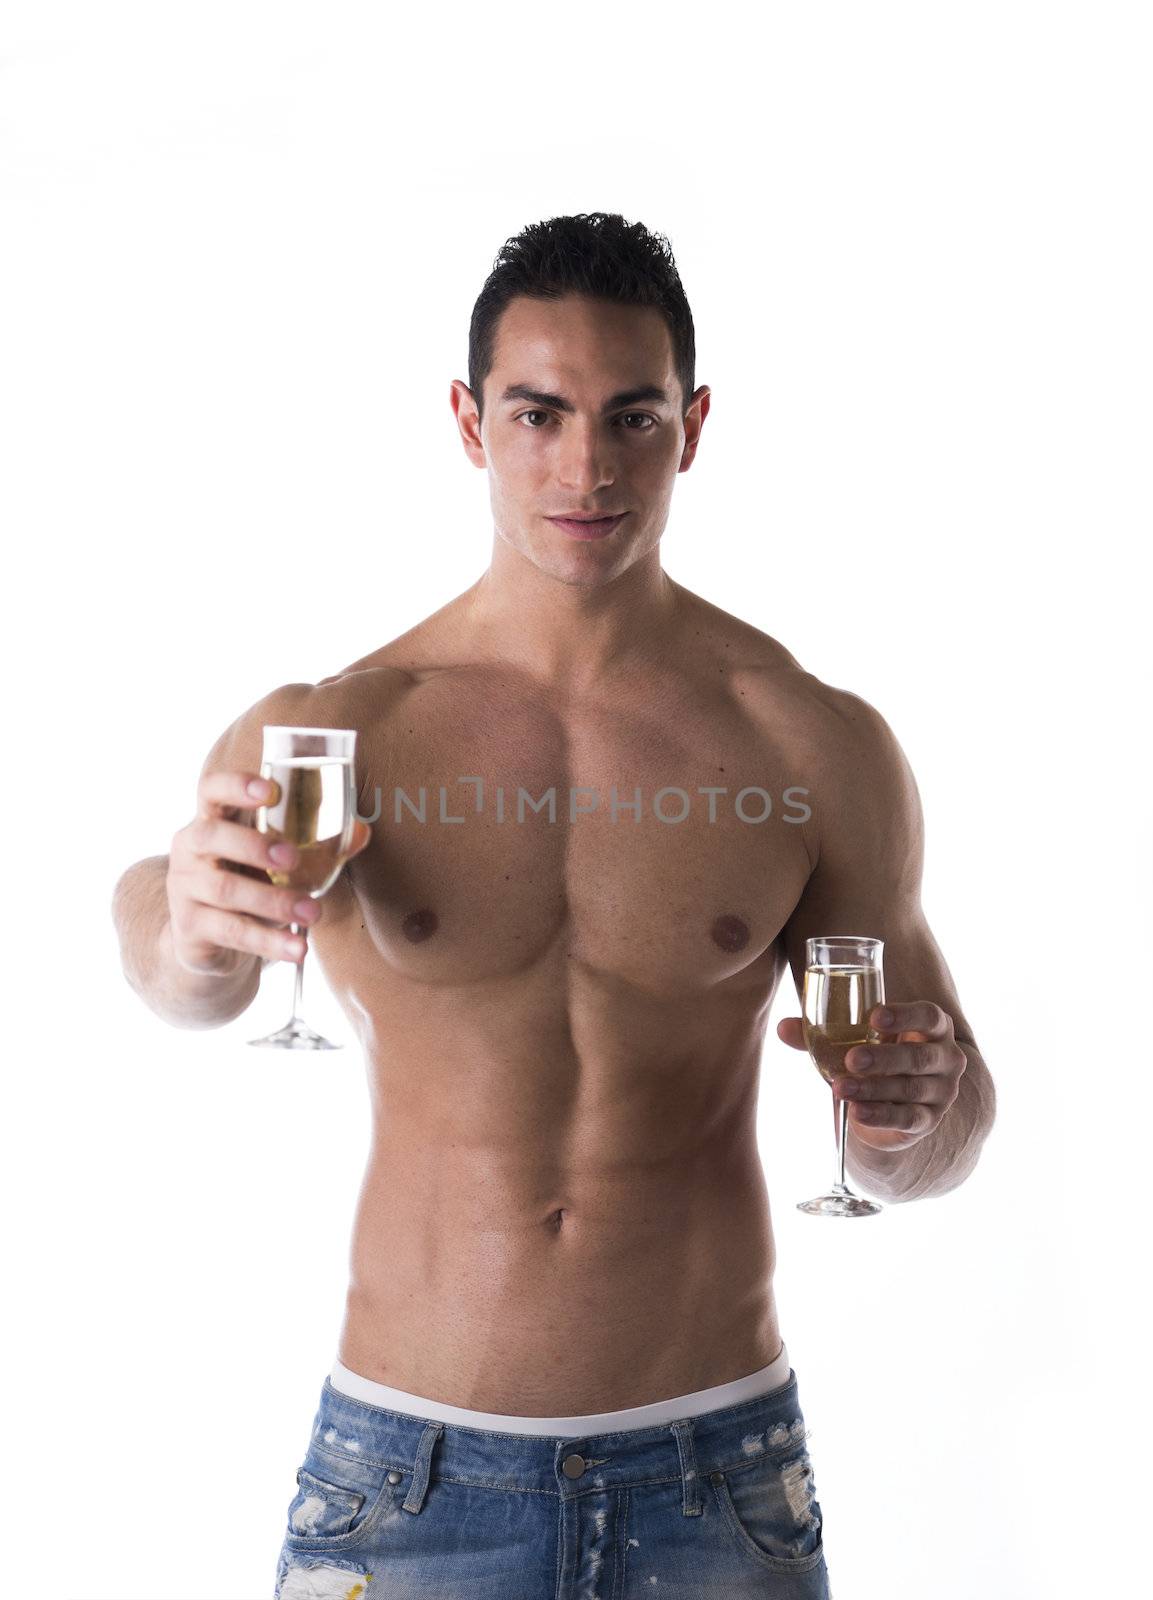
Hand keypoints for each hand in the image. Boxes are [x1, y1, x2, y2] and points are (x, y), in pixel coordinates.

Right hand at [167, 770, 371, 975]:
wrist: (208, 940)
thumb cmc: (248, 881)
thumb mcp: (275, 860)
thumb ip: (316, 844)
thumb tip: (361, 831)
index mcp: (212, 818)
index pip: (211, 790)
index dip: (236, 784)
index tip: (270, 789)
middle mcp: (190, 847)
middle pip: (211, 835)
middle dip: (254, 845)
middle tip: (293, 859)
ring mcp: (184, 888)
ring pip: (225, 889)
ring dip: (274, 900)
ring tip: (313, 912)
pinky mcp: (189, 926)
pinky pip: (231, 931)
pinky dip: (268, 941)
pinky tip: (297, 948)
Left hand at [776, 1001, 967, 1151]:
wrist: (893, 1100)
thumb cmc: (877, 1055)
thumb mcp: (855, 1040)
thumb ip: (821, 1032)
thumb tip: (783, 1027)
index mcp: (933, 1026)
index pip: (928, 1015)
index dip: (904, 1014)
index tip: (874, 1016)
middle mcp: (946, 1057)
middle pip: (919, 1056)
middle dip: (883, 1058)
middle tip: (851, 1059)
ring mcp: (941, 1092)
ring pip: (909, 1089)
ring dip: (873, 1089)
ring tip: (840, 1087)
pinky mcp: (928, 1120)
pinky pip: (907, 1118)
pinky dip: (880, 1116)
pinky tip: (856, 1112)